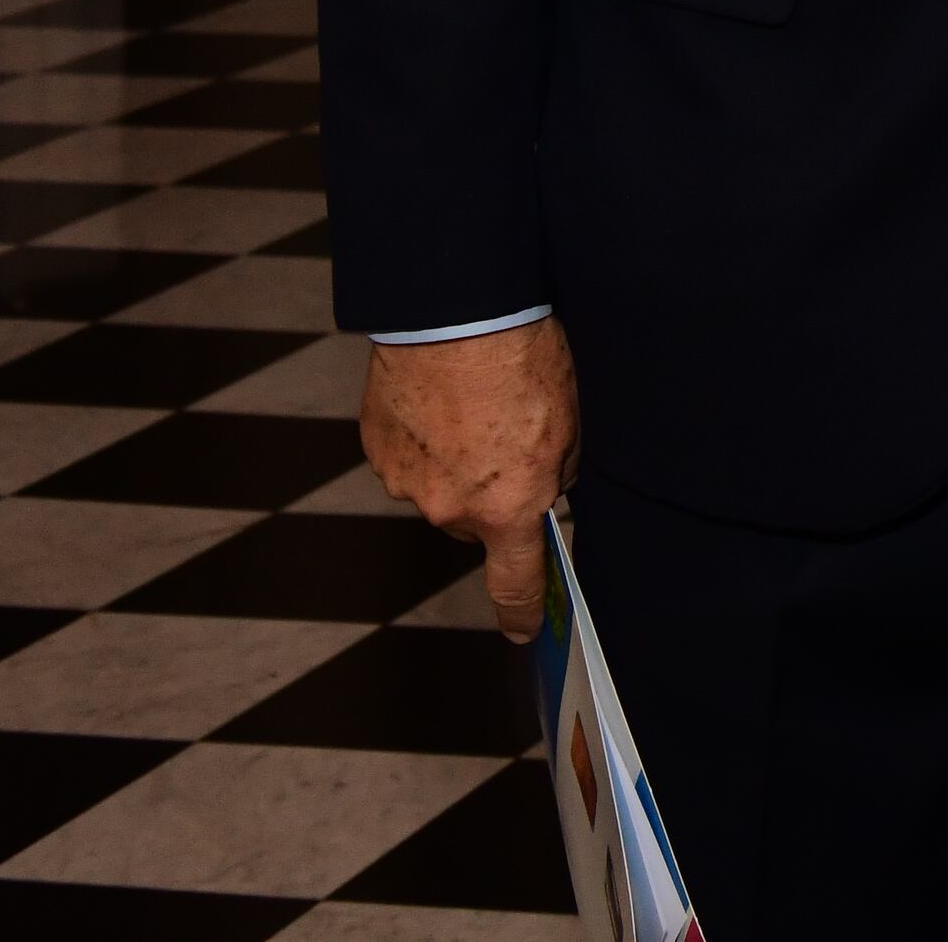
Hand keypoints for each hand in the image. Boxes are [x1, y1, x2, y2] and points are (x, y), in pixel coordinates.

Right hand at [359, 319, 579, 638]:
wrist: (456, 315)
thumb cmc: (523, 362)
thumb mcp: (570, 422)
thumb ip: (557, 473)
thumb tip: (543, 489)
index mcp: (508, 508)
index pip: (515, 582)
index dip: (522, 611)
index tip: (524, 631)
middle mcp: (451, 509)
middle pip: (474, 523)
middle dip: (491, 495)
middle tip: (505, 439)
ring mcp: (407, 483)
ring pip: (437, 489)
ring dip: (453, 463)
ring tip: (471, 408)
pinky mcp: (377, 451)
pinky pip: (407, 458)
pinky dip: (422, 439)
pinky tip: (440, 400)